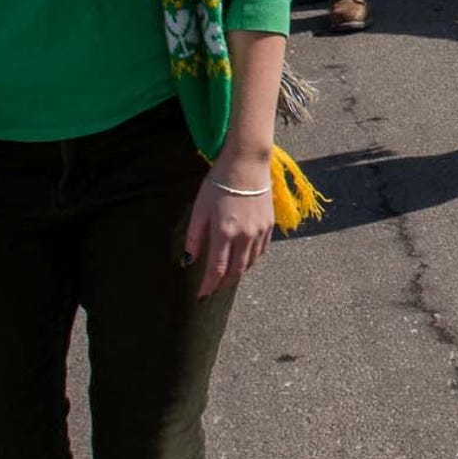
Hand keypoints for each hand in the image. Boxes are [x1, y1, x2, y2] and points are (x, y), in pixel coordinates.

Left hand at [184, 162, 273, 296]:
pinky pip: (260, 251)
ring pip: (249, 263)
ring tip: (226, 277)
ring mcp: (259, 231)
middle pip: (235, 272)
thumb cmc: (218, 183)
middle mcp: (245, 236)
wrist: (246, 163)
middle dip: (223, 284)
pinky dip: (251, 261)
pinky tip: (243, 260)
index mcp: (225, 233)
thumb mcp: (200, 209)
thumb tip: (188, 260)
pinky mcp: (269, 225)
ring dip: (237, 274)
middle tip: (213, 289)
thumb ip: (194, 237)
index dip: (208, 286)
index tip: (201, 295)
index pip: (217, 270)